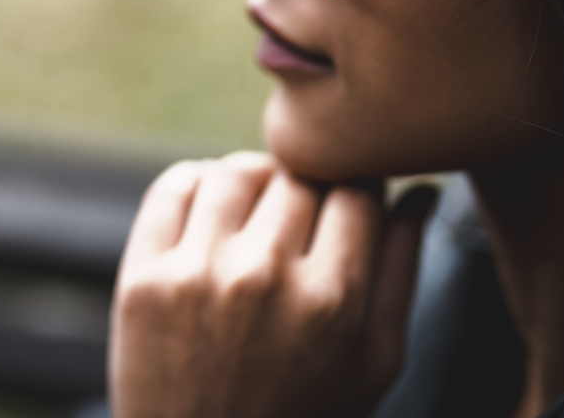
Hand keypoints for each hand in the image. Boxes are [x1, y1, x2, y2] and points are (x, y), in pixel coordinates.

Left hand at [108, 151, 435, 417]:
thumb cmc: (305, 416)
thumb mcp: (374, 363)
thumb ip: (401, 270)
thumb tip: (420, 189)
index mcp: (333, 299)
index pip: (357, 190)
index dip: (359, 191)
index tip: (348, 208)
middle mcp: (264, 276)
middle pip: (298, 175)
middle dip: (307, 188)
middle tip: (301, 219)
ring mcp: (197, 274)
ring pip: (238, 170)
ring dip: (255, 179)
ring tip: (258, 210)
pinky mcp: (143, 277)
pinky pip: (175, 186)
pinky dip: (198, 182)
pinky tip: (212, 211)